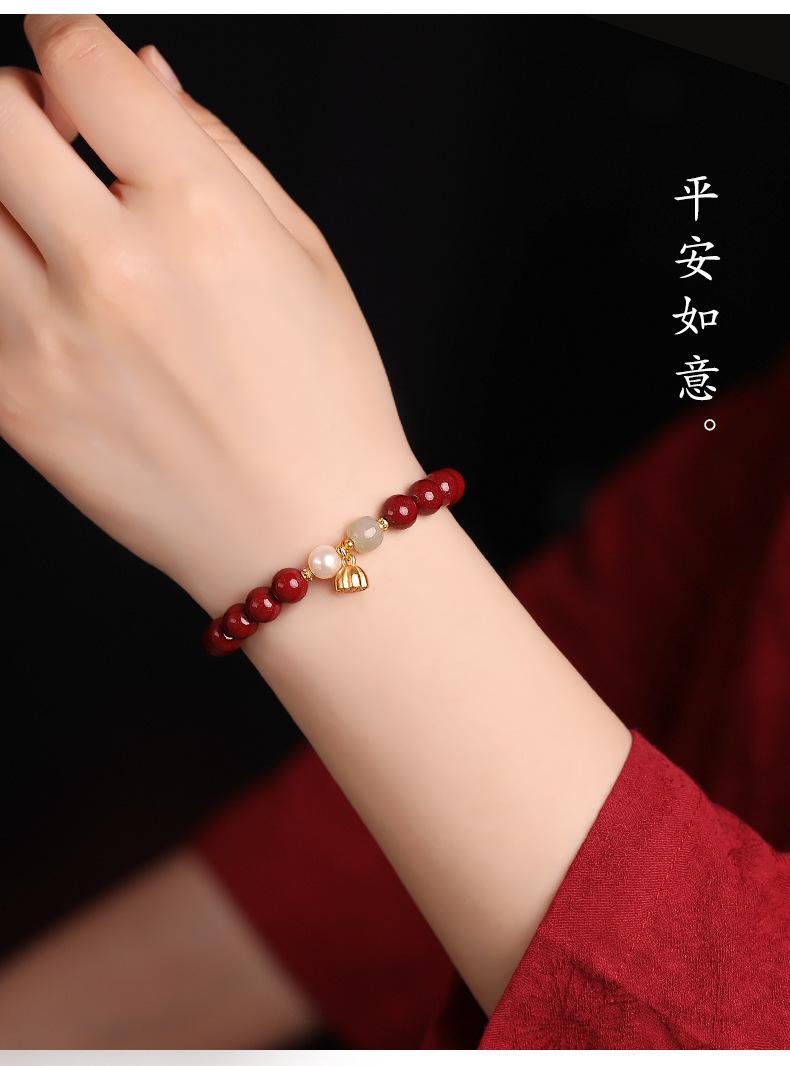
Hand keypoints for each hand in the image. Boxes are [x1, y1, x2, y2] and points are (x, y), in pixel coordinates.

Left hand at [0, 16, 415, 611]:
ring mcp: (47, 341)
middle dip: (15, 98)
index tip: (68, 49)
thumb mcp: (304, 256)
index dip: (63, 31)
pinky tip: (45, 290)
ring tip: (44, 218)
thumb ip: (215, 147)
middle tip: (52, 128)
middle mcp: (115, 270)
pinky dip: (1, 272)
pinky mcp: (11, 404)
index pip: (80, 59)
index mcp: (202, 217)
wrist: (303, 535)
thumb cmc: (323, 405)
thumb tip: (137, 73)